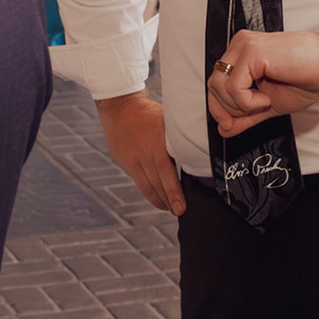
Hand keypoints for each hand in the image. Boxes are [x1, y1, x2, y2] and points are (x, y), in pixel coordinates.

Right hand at [96, 92, 184, 215]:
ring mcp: (132, 159)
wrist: (120, 107)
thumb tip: (198, 149)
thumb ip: (179, 137)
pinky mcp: (124, 162)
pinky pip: (137, 181)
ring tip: (169, 208)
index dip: (174, 191)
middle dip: (169, 200)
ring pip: (146, 185)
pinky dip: (148, 191)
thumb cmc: (149, 112)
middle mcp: (143, 152)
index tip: (181, 206)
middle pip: (156, 183)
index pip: (166, 171)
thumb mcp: (167, 119)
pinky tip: (156, 196)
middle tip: (179, 212)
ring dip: (158, 199)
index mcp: (157, 141)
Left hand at [208, 31, 318, 136]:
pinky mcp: (252, 51)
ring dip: (240, 105)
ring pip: (219, 85)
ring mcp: (244, 46)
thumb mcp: (269, 104)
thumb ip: (245, 115)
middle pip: (214, 85)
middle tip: (256, 111)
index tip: (231, 124)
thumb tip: (224, 129)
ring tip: (264, 102)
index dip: (220, 109)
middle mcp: (240, 46)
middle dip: (230, 109)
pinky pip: (234, 86)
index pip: (215, 83)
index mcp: (242, 54)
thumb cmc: (307, 78)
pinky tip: (265, 98)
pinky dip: (247, 101)